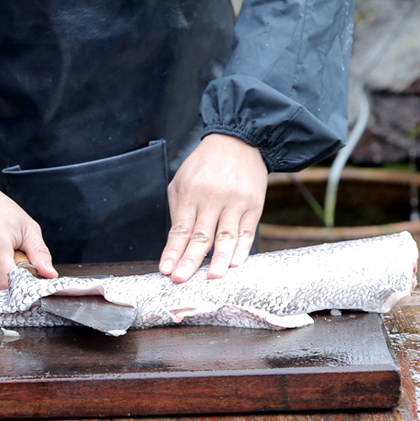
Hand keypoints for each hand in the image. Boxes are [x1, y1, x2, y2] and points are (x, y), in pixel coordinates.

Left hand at [159, 134, 266, 282]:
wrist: (238, 141)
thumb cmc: (205, 164)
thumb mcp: (182, 180)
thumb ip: (179, 210)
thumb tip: (176, 241)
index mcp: (191, 194)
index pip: (180, 230)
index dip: (173, 251)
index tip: (166, 269)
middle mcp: (212, 199)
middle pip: (200, 237)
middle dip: (189, 261)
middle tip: (180, 279)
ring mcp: (235, 203)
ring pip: (226, 237)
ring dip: (219, 259)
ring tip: (212, 276)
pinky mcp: (253, 206)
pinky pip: (247, 232)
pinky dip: (242, 249)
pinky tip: (235, 263)